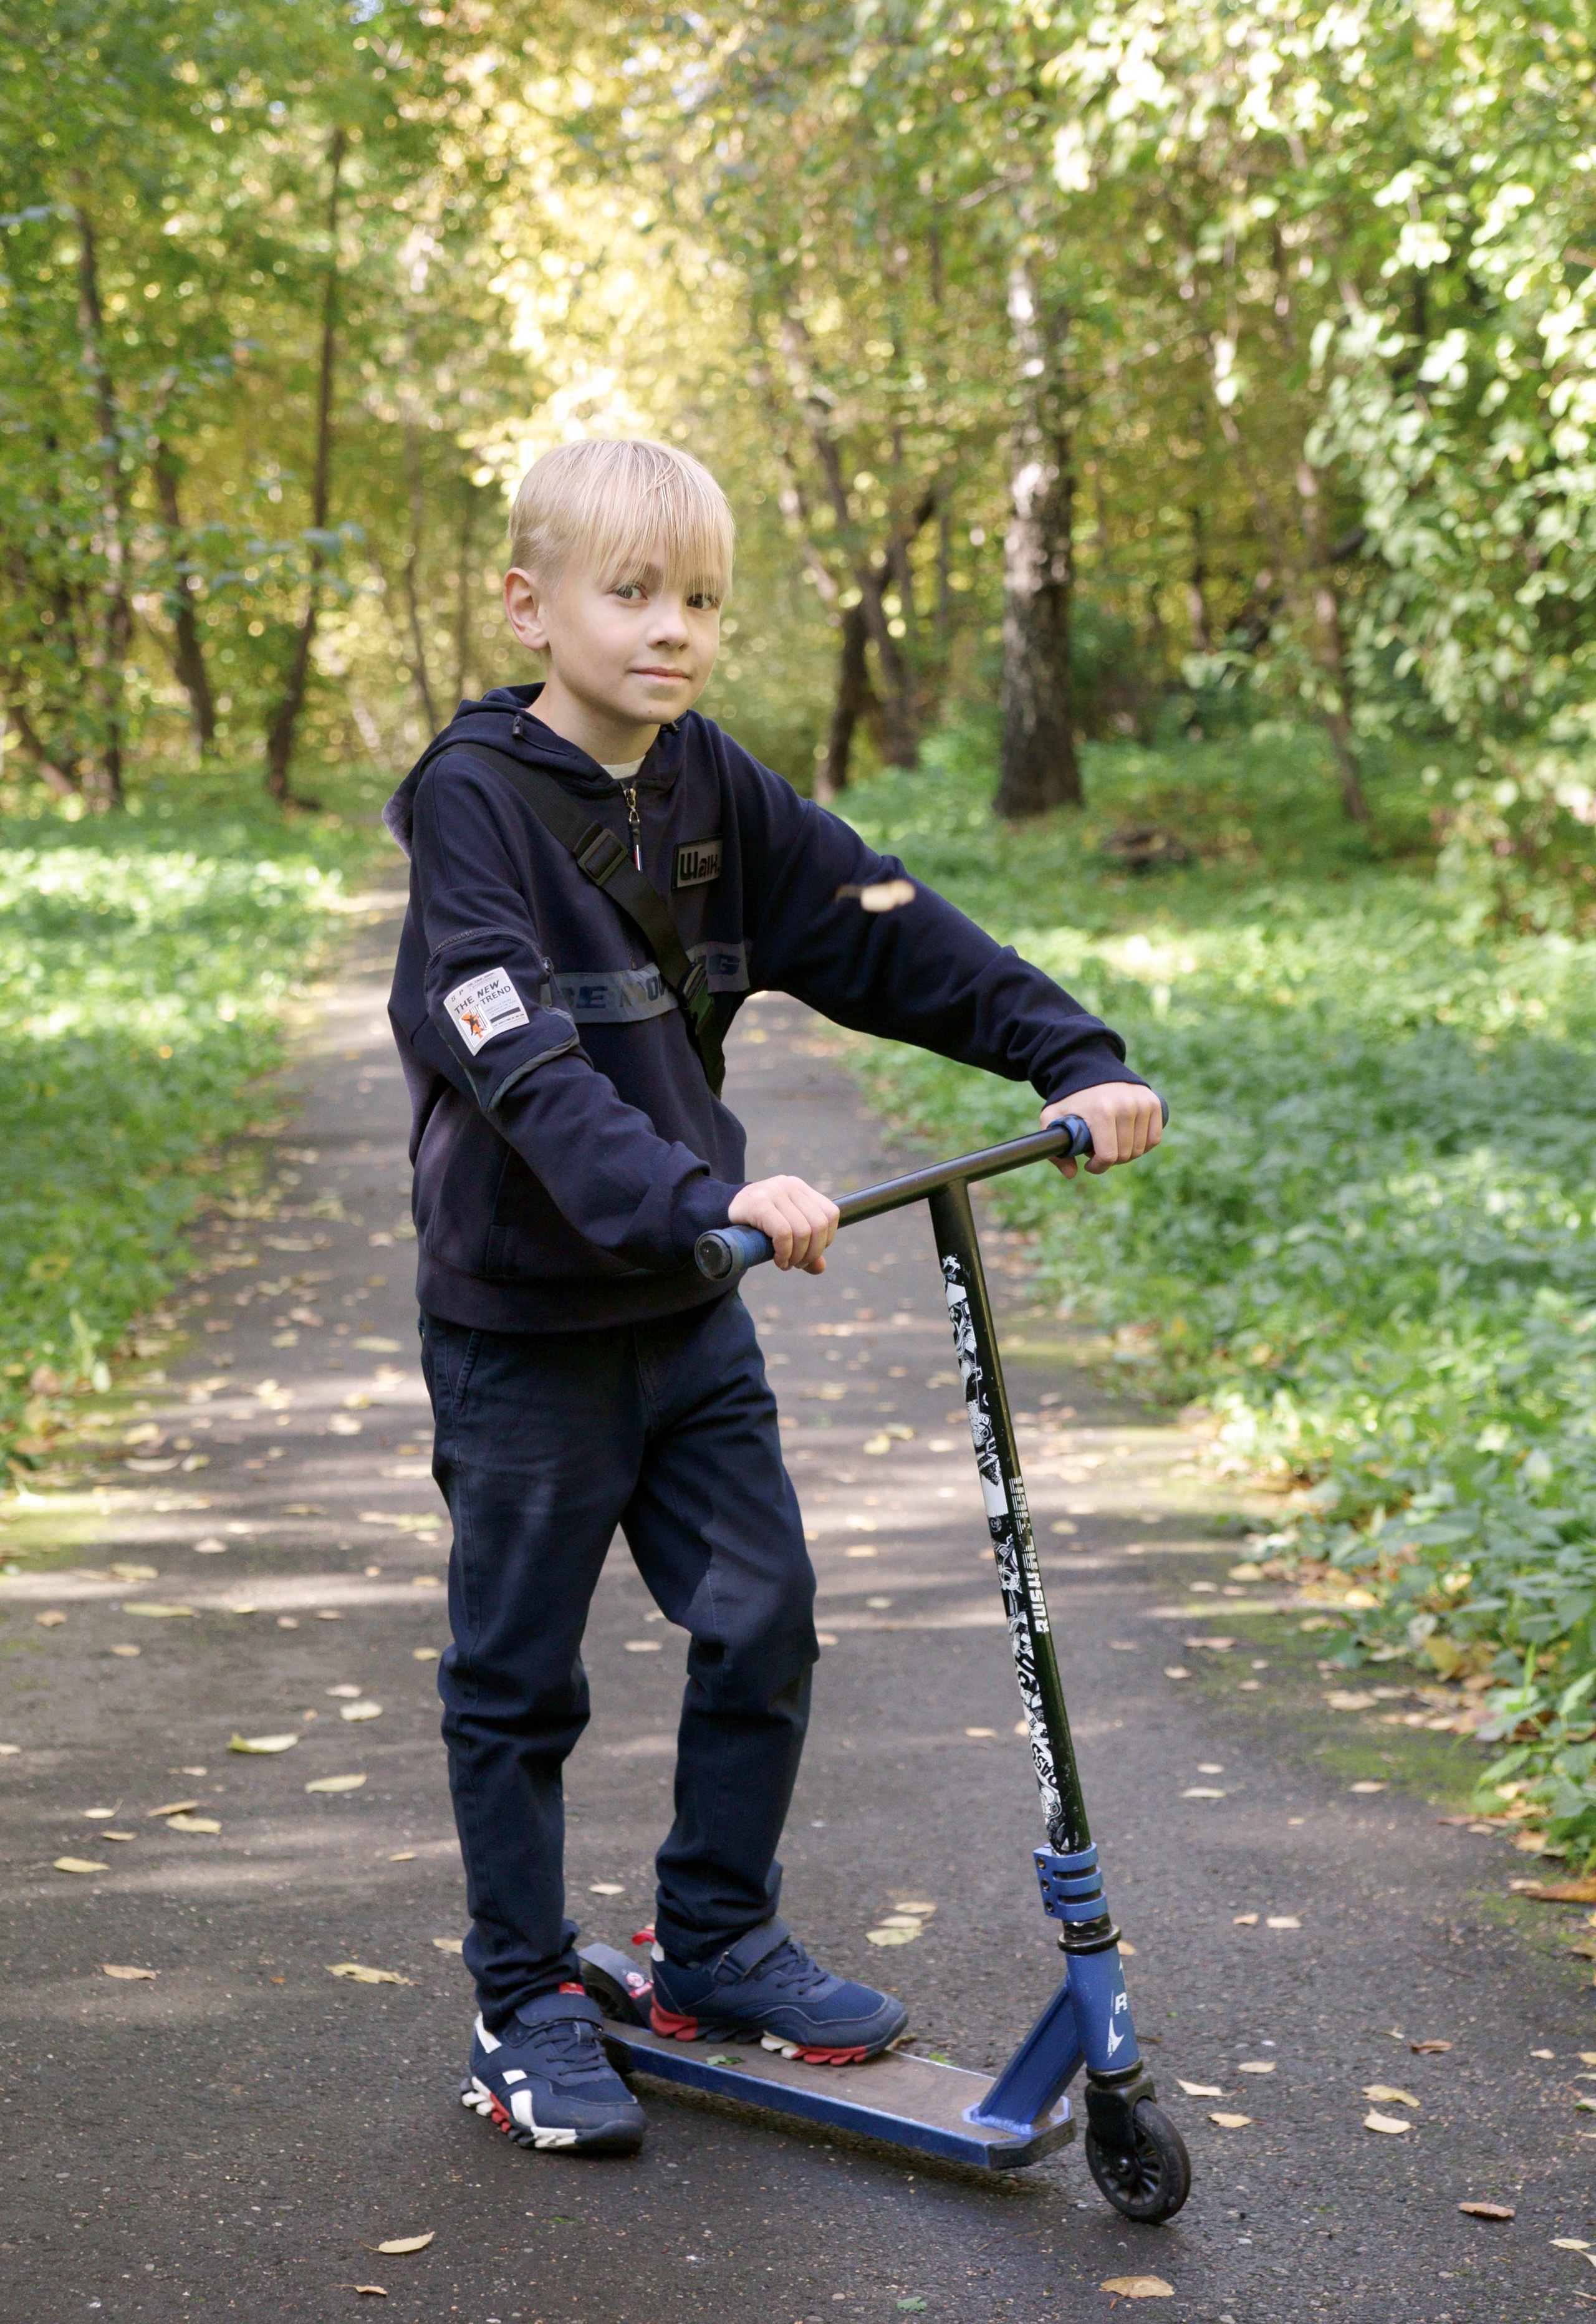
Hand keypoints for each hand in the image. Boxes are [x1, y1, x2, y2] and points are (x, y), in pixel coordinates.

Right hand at [728, 1174, 839, 1272]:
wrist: (722, 1212)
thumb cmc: (757, 1223)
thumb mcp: (785, 1231)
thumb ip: (805, 1246)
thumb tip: (820, 1267)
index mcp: (800, 1188)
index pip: (831, 1213)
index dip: (826, 1239)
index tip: (810, 1253)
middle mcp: (789, 1185)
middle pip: (819, 1225)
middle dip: (812, 1252)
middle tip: (798, 1264)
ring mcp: (774, 1191)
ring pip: (802, 1231)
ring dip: (796, 1256)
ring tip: (786, 1264)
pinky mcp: (759, 1203)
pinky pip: (783, 1232)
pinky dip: (784, 1252)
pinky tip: (777, 1259)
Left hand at [1041, 1084, 1163, 1178]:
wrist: (1090, 1069)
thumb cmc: (1070, 1099)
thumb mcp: (1052, 1119)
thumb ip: (1055, 1149)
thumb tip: (1072, 1174)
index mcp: (1101, 1111)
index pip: (1108, 1155)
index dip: (1098, 1167)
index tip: (1089, 1164)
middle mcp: (1125, 1106)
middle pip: (1125, 1155)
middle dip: (1110, 1160)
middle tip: (1098, 1150)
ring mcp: (1142, 1103)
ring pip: (1140, 1149)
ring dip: (1126, 1153)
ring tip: (1111, 1142)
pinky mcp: (1153, 1103)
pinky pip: (1154, 1138)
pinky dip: (1143, 1146)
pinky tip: (1129, 1141)